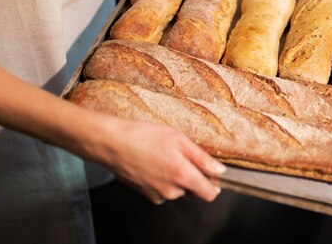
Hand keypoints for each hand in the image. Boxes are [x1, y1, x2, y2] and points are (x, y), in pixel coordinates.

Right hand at [92, 117, 225, 203]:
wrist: (112, 143)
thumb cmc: (143, 136)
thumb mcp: (178, 138)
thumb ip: (201, 157)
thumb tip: (219, 170)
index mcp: (182, 175)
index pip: (209, 193)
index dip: (214, 182)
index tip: (211, 171)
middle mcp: (171, 190)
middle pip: (193, 189)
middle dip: (192, 174)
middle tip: (179, 153)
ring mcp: (158, 194)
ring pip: (178, 189)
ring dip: (176, 176)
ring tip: (162, 155)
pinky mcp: (146, 194)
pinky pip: (163, 189)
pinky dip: (163, 179)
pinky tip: (153, 162)